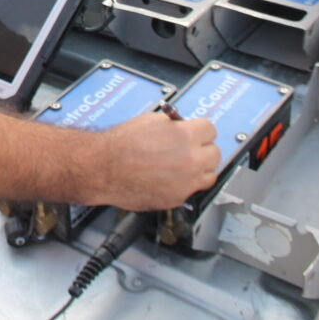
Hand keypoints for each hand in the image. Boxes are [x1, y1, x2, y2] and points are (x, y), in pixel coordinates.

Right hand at [101, 111, 219, 210]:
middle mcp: (191, 160)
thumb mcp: (151, 121)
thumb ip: (174, 125)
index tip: (196, 133)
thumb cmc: (120, 145)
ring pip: (210, 174)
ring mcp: (186, 181)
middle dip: (203, 149)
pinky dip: (186, 184)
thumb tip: (182, 126)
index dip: (200, 130)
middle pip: (215, 153)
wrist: (103, 168)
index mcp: (186, 136)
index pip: (210, 130)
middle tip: (190, 148)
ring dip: (200, 168)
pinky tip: (172, 177)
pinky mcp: (178, 198)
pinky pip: (193, 190)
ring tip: (185, 165)